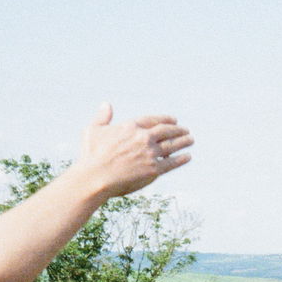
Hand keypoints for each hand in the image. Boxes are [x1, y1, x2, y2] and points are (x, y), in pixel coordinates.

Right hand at [76, 102, 193, 199]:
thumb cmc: (91, 155)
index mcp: (130, 127)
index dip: (164, 119)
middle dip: (178, 129)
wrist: (96, 177)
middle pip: (166, 131)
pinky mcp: (153, 169)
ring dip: (183, 141)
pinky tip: (187, 156)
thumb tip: (106, 104)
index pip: (152, 120)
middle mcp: (143, 137)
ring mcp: (150, 153)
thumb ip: (102, 117)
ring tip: (190, 140)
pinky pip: (171, 162)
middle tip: (185, 130)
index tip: (173, 120)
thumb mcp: (93, 131)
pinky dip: (181, 159)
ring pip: (172, 145)